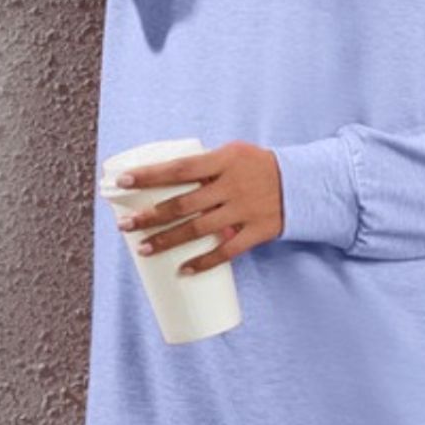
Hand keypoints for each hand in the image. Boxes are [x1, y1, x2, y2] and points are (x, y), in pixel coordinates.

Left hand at [113, 141, 282, 275]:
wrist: (301, 183)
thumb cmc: (257, 166)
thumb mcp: (232, 154)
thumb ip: (202, 166)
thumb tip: (160, 179)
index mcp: (224, 161)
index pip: (180, 168)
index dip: (150, 175)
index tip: (123, 182)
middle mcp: (232, 186)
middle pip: (183, 204)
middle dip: (150, 216)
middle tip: (124, 226)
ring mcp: (244, 210)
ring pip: (199, 229)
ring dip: (168, 241)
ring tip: (143, 249)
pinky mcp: (256, 231)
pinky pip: (226, 251)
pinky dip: (204, 262)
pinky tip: (183, 270)